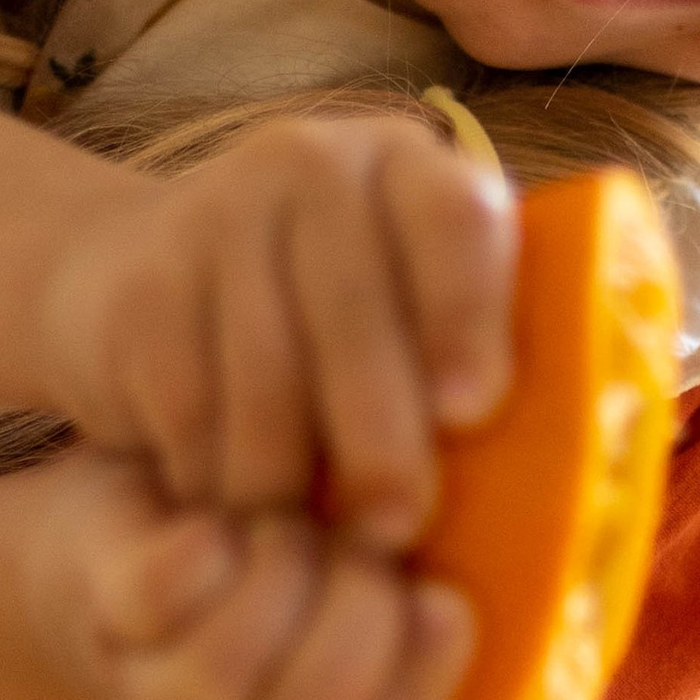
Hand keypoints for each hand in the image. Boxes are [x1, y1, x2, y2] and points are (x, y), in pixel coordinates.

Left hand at [7, 444, 475, 699]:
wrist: (128, 528)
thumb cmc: (284, 568)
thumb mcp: (370, 610)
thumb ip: (426, 629)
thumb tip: (488, 603)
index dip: (414, 689)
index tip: (446, 601)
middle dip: (356, 619)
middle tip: (367, 542)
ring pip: (226, 675)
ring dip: (285, 576)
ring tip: (297, 525)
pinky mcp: (104, 619)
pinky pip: (167, 593)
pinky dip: (210, 542)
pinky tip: (225, 519)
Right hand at [36, 112, 516, 552]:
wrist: (132, 277)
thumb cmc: (321, 322)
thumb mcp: (404, 306)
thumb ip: (473, 350)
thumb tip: (568, 460)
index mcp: (407, 166)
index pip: (454, 218)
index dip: (467, 313)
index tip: (473, 411)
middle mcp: (312, 162)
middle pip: (355, 307)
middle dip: (381, 431)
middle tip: (398, 525)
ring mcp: (217, 211)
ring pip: (267, 369)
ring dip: (292, 473)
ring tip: (312, 537)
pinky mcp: (142, 281)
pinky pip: (190, 400)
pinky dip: (216, 471)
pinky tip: (236, 508)